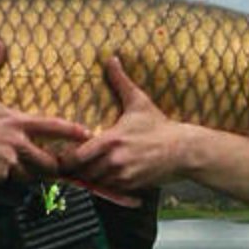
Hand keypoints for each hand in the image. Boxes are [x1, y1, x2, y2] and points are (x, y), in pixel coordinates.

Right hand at [0, 41, 90, 183]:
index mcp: (16, 121)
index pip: (53, 126)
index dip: (73, 131)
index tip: (88, 134)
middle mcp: (17, 143)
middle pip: (48, 161)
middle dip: (52, 166)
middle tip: (53, 167)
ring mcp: (7, 162)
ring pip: (29, 175)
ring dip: (28, 175)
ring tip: (22, 171)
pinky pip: (7, 182)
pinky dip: (5, 180)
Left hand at [56, 57, 184, 192]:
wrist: (183, 149)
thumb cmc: (159, 125)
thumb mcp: (139, 101)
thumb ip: (120, 81)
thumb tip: (111, 59)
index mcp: (111, 140)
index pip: (77, 156)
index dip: (67, 157)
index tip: (64, 152)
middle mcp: (114, 160)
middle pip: (83, 172)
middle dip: (77, 169)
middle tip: (70, 163)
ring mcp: (123, 175)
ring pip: (95, 182)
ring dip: (90, 177)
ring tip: (86, 169)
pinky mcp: (131, 185)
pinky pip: (110, 188)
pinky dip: (105, 183)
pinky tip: (104, 175)